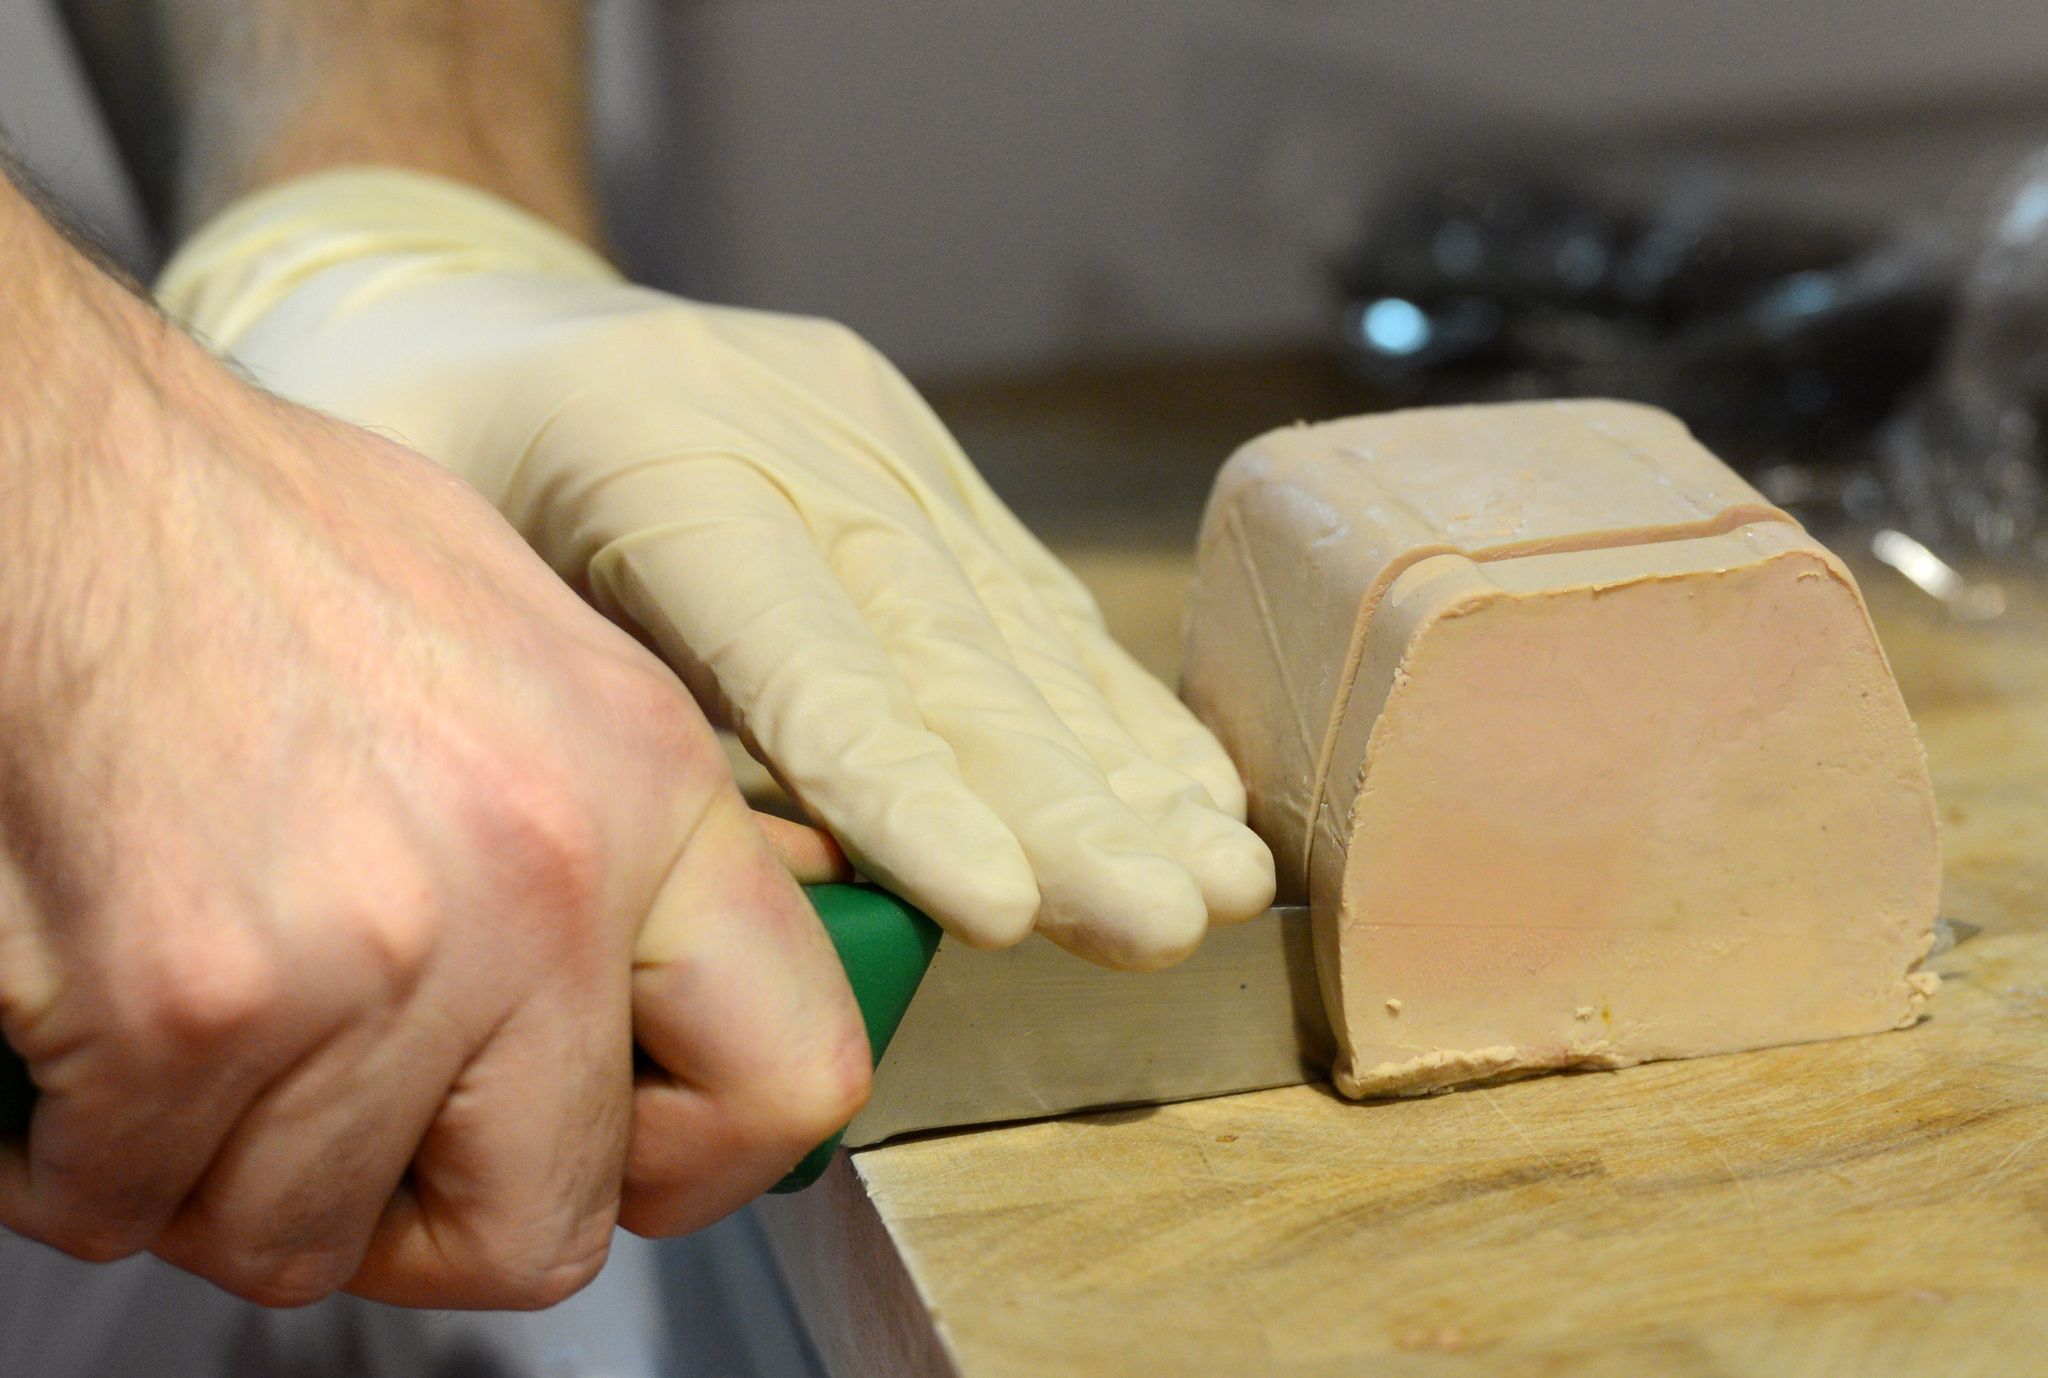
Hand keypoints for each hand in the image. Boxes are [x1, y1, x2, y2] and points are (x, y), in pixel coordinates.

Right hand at [0, 237, 867, 1306]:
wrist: (58, 474)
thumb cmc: (267, 547)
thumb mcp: (530, 653)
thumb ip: (644, 830)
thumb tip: (734, 943)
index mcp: (647, 787)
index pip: (788, 1076)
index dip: (690, 1163)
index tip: (612, 1157)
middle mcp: (542, 879)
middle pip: (542, 1228)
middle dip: (422, 1220)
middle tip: (350, 1145)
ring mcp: (374, 950)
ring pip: (304, 1236)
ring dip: (230, 1179)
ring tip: (196, 1052)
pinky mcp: (192, 999)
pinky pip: (127, 1199)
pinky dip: (83, 1155)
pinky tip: (88, 1042)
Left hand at [160, 170, 1276, 968]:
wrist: (453, 297)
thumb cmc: (402, 455)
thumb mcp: (414, 577)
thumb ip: (582, 723)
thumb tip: (773, 892)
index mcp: (650, 448)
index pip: (801, 654)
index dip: (912, 792)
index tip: (1011, 911)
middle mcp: (790, 428)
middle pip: (944, 644)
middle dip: (1068, 804)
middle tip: (1165, 924)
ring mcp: (865, 431)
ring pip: (1013, 623)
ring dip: (1125, 766)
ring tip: (1219, 880)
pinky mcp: (907, 451)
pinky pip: (1021, 590)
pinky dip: (1109, 702)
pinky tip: (1186, 785)